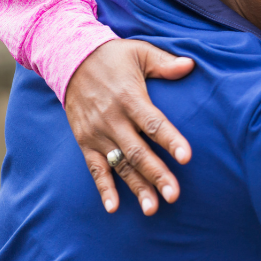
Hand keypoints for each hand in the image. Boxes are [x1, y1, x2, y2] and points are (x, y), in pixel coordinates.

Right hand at [64, 39, 194, 214]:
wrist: (69, 59)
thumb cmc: (113, 56)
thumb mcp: (140, 52)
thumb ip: (165, 63)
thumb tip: (191, 65)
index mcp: (130, 98)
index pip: (153, 123)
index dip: (171, 140)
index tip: (187, 158)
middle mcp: (113, 119)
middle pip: (138, 152)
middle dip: (157, 175)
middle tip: (174, 195)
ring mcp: (97, 133)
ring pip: (120, 165)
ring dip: (136, 187)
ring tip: (152, 208)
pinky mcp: (85, 141)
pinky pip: (95, 168)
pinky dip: (103, 188)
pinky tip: (114, 208)